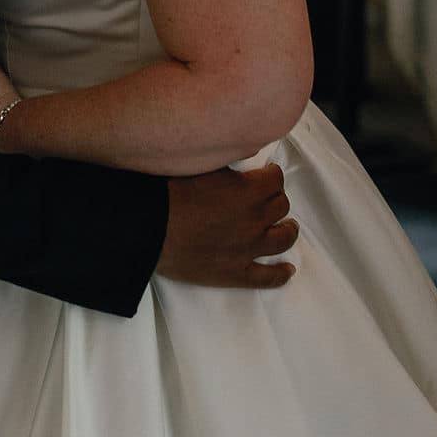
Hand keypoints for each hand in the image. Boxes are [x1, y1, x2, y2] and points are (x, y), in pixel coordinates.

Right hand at [158, 164, 298, 289]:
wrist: (149, 228)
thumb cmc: (170, 192)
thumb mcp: (203, 165)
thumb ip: (229, 164)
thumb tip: (242, 160)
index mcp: (250, 190)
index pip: (276, 179)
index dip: (271, 175)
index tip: (265, 175)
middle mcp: (255, 219)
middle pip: (280, 206)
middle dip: (275, 199)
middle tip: (267, 198)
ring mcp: (248, 249)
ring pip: (282, 238)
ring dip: (287, 230)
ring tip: (287, 227)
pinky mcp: (235, 273)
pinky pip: (267, 277)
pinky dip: (280, 274)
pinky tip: (287, 269)